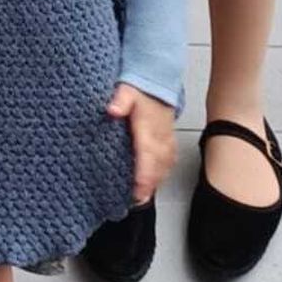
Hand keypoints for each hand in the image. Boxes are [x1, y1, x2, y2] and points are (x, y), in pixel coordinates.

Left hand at [106, 81, 177, 204]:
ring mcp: (167, 140)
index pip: (147, 157)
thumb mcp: (126, 91)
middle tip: (136, 202)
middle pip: (157, 167)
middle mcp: (160, 138)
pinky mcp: (169, 141)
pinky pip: (169, 161)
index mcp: (148, 129)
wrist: (157, 80)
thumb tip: (111, 111)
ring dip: (155, 182)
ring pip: (164, 166)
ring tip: (142, 198)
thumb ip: (120, 101)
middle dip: (149, 185)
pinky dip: (162, 174)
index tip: (137, 192)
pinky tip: (154, 182)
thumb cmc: (138, 89)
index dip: (143, 177)